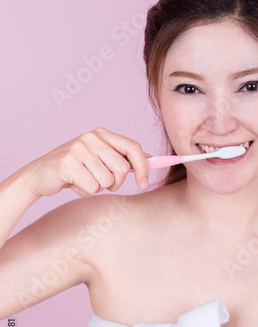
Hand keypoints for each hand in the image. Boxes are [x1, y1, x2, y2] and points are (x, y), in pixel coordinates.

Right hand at [21, 128, 151, 197]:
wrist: (39, 175)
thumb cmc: (73, 169)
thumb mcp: (99, 158)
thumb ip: (122, 157)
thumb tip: (151, 158)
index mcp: (101, 134)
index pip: (133, 147)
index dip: (143, 167)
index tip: (143, 183)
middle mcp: (91, 137)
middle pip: (122, 169)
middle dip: (115, 183)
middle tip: (101, 184)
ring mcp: (79, 149)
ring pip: (107, 181)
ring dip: (97, 188)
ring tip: (82, 181)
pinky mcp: (68, 163)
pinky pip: (92, 188)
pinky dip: (84, 192)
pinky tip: (72, 185)